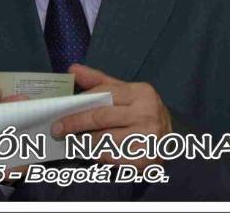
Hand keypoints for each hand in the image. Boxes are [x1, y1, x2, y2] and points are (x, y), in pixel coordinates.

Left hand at [51, 64, 170, 172]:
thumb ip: (98, 81)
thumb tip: (72, 69)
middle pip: (101, 118)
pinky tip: (91, 154)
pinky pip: (113, 158)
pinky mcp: (147, 159)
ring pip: (104, 140)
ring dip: (84, 142)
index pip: (104, 95)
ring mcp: (149, 138)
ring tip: (72, 141)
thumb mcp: (124, 92)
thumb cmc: (140, 111)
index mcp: (141, 93)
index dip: (80, 103)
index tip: (60, 111)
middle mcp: (147, 113)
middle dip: (75, 123)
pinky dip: (98, 156)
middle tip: (57, 129)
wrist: (172, 139)